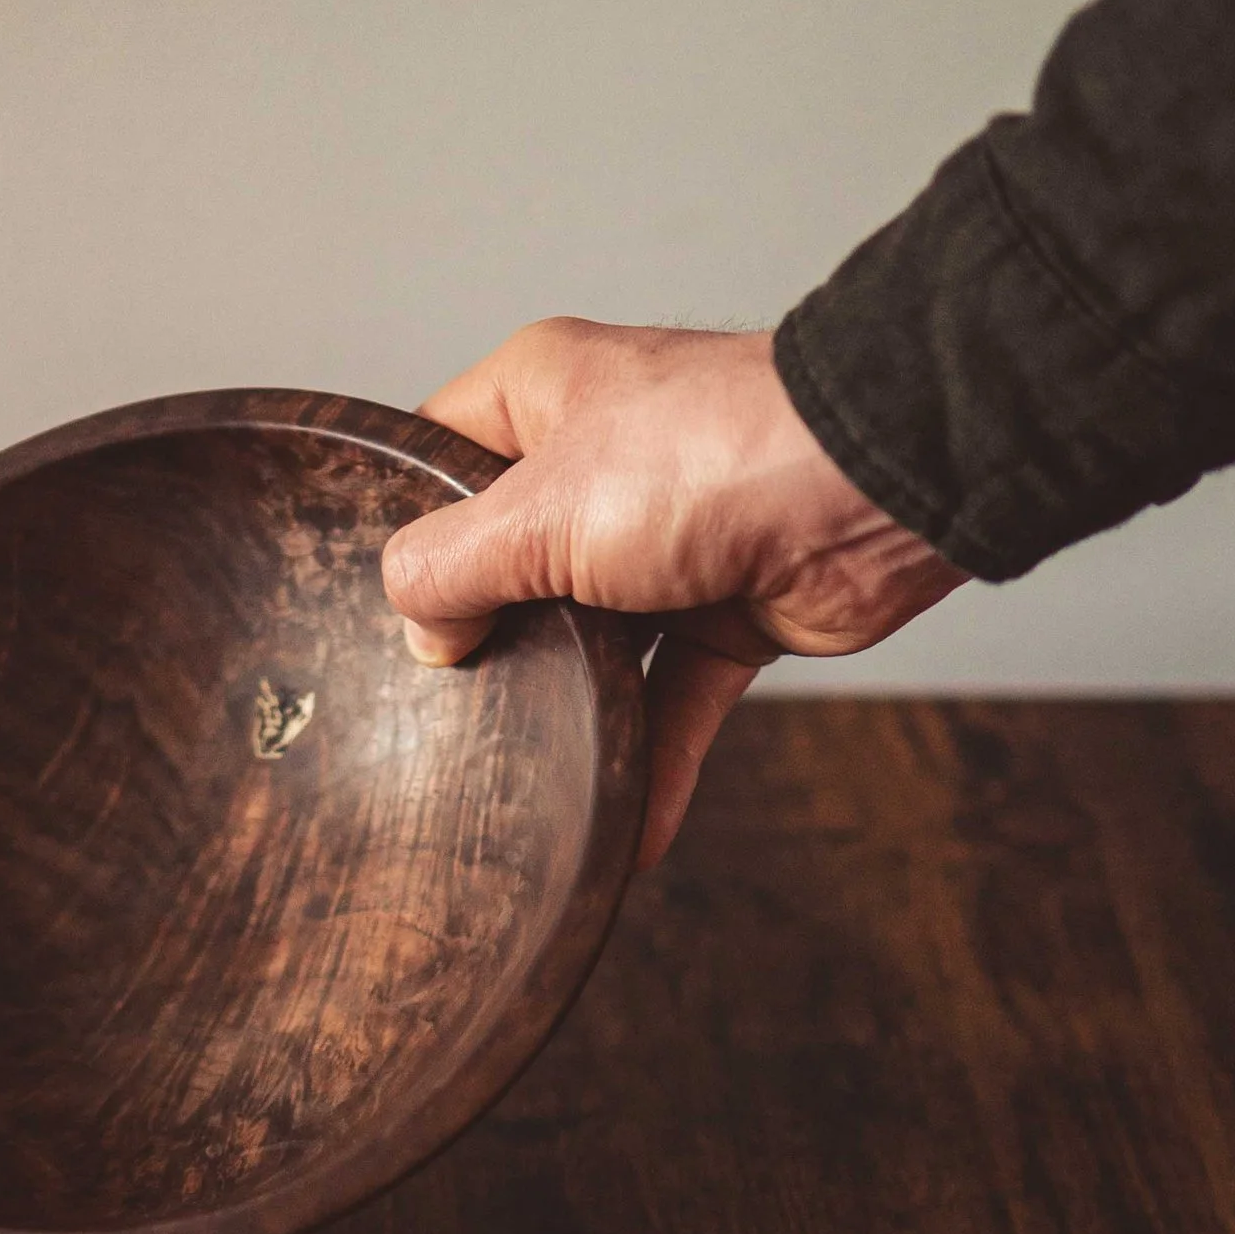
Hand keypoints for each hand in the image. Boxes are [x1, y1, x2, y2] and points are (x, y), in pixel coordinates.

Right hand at [383, 320, 962, 865]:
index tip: (363, 608)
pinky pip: (675, 699)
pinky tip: (626, 833)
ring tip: (515, 784)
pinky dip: (654, 761)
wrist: (871, 488)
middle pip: (509, 564)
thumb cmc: (710, 455)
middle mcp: (599, 464)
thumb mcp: (541, 509)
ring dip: (567, 712)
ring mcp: (665, 542)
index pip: (439, 455)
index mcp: (542, 400)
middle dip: (481, 638)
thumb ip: (455, 566)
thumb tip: (418, 630)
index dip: (401, 525)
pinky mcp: (727, 612)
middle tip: (432, 711)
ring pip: (590, 641)